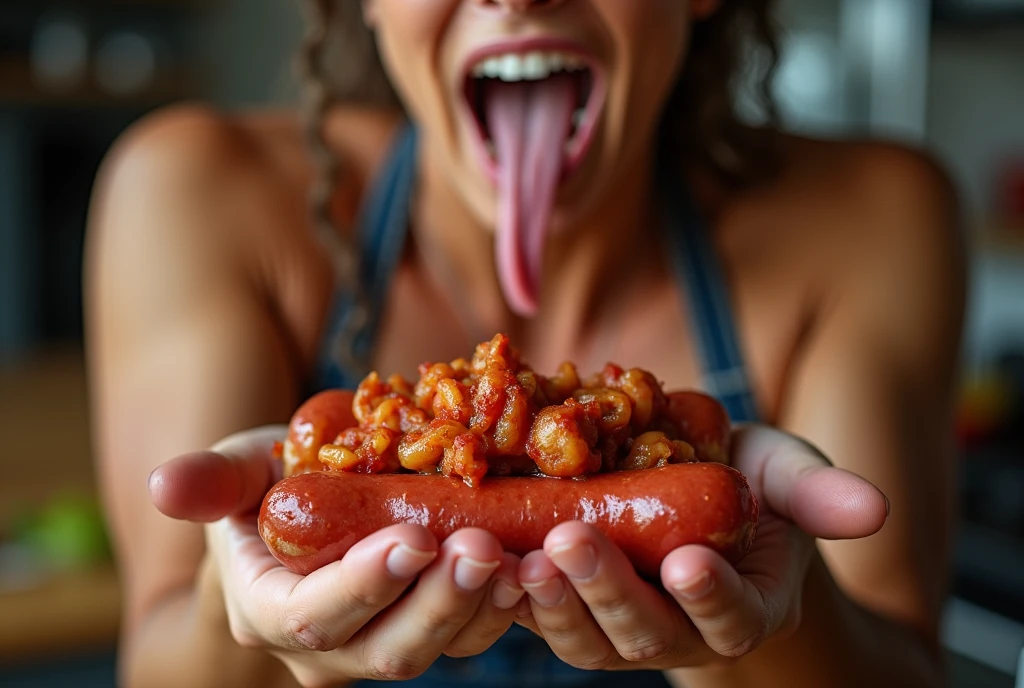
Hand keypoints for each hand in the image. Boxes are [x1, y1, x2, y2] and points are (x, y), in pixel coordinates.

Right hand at [148, 422, 525, 684]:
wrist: (311, 507)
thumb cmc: (268, 484)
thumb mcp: (238, 471)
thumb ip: (210, 481)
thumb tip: (164, 483)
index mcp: (268, 611)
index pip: (311, 617)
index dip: (361, 585)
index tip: (410, 539)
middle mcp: (328, 647)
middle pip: (385, 648)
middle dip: (437, 602)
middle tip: (481, 547)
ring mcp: (383, 642)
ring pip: (437, 646)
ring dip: (481, 606)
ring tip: (519, 557)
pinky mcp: (431, 626)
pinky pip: (469, 630)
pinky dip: (503, 603)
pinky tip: (532, 563)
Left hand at [513, 424, 888, 669]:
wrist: (685, 483)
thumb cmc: (745, 481)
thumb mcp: (783, 474)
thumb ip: (818, 492)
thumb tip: (875, 507)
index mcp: (745, 605)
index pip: (735, 619)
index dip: (713, 597)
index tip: (689, 560)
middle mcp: (682, 630)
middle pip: (649, 634)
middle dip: (611, 592)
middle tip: (575, 542)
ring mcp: (621, 627)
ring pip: (587, 640)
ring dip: (554, 603)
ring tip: (526, 558)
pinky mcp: (571, 608)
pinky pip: (540, 616)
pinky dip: (513, 594)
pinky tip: (486, 558)